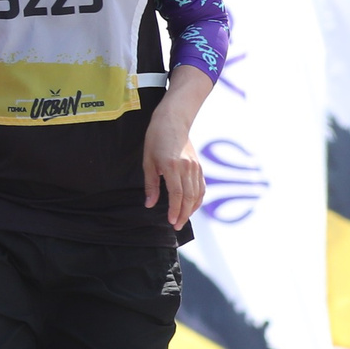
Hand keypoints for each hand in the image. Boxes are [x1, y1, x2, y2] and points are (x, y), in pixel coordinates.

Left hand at [142, 103, 204, 229]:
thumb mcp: (147, 162)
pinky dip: (198, 199)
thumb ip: (151, 185)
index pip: (176, 194)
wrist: (172, 122)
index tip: (170, 222)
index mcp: (172, 166)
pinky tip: (191, 207)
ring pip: (197, 194)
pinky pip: (201, 187)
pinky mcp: (199, 167)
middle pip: (188, 197)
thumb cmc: (155, 140)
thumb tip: (149, 205)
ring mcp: (195, 167)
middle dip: (183, 214)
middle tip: (176, 226)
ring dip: (191, 209)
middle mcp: (187, 168)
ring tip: (182, 219)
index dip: (174, 210)